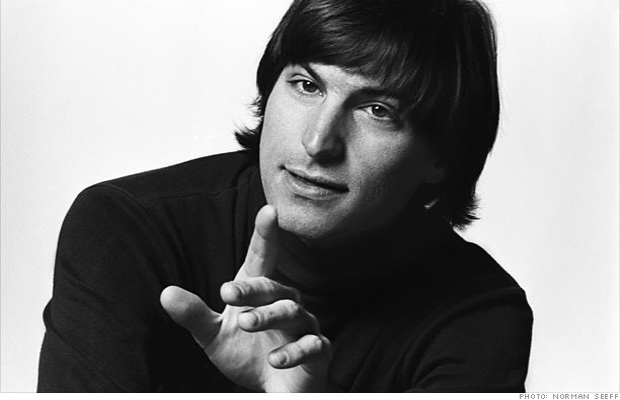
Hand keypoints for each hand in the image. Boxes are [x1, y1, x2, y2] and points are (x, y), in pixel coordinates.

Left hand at [160, 205, 331, 391]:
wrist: (273, 389)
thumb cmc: (246, 354)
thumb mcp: (214, 335)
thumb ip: (194, 315)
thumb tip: (165, 293)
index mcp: (261, 292)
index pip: (263, 257)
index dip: (266, 234)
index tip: (269, 211)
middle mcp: (286, 302)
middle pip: (274, 287)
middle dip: (253, 289)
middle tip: (228, 294)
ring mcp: (305, 326)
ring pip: (292, 311)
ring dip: (269, 315)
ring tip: (246, 324)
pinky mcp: (318, 351)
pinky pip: (312, 345)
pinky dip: (294, 351)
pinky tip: (275, 359)